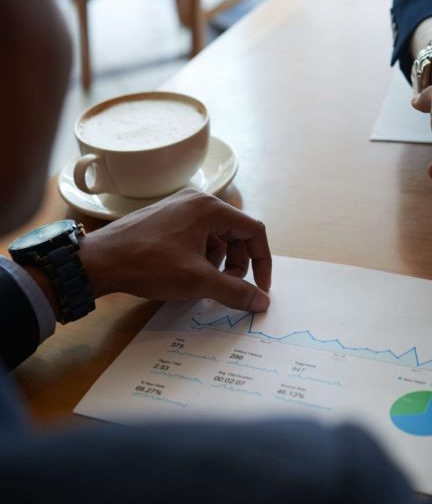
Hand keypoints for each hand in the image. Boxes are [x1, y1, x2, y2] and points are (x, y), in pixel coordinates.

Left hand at [79, 189, 270, 311]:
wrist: (98, 261)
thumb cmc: (148, 265)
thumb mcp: (198, 281)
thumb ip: (235, 291)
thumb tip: (262, 302)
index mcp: (210, 208)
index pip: (254, 230)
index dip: (262, 261)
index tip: (259, 287)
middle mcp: (198, 201)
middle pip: (236, 233)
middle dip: (237, 263)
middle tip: (226, 287)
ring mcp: (181, 207)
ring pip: (217, 236)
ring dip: (219, 261)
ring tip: (202, 281)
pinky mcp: (167, 218)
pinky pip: (199, 235)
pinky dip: (202, 256)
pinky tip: (186, 273)